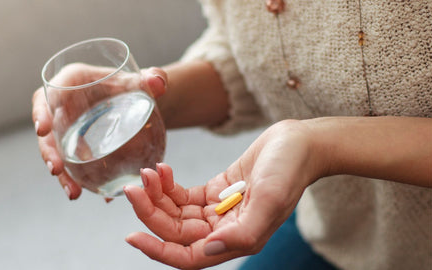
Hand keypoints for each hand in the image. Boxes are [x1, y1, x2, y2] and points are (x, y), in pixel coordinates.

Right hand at [32, 63, 167, 198]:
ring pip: (57, 152)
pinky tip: (90, 194)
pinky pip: (72, 165)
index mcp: (71, 83)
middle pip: (47, 129)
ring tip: (73, 192)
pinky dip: (79, 180)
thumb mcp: (145, 81)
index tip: (43, 129)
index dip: (41, 111)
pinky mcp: (76, 146)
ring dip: (62, 174)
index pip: (49, 94)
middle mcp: (62, 107)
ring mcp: (67, 129)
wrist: (136, 101)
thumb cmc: (133, 85)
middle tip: (55, 168)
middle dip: (48, 150)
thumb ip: (154, 78)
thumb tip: (158, 83)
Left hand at [124, 120, 327, 268]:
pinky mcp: (215, 191)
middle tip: (134, 186)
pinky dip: (168, 184)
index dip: (158, 250)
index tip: (132, 235)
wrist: (298, 143)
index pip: (187, 256)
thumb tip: (207, 250)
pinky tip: (162, 169)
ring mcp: (218, 210)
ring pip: (175, 212)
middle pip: (175, 231)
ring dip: (157, 194)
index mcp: (237, 239)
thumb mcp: (270, 199)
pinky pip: (183, 195)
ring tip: (148, 171)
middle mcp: (224, 230)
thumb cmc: (290, 170)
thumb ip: (242, 231)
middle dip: (151, 210)